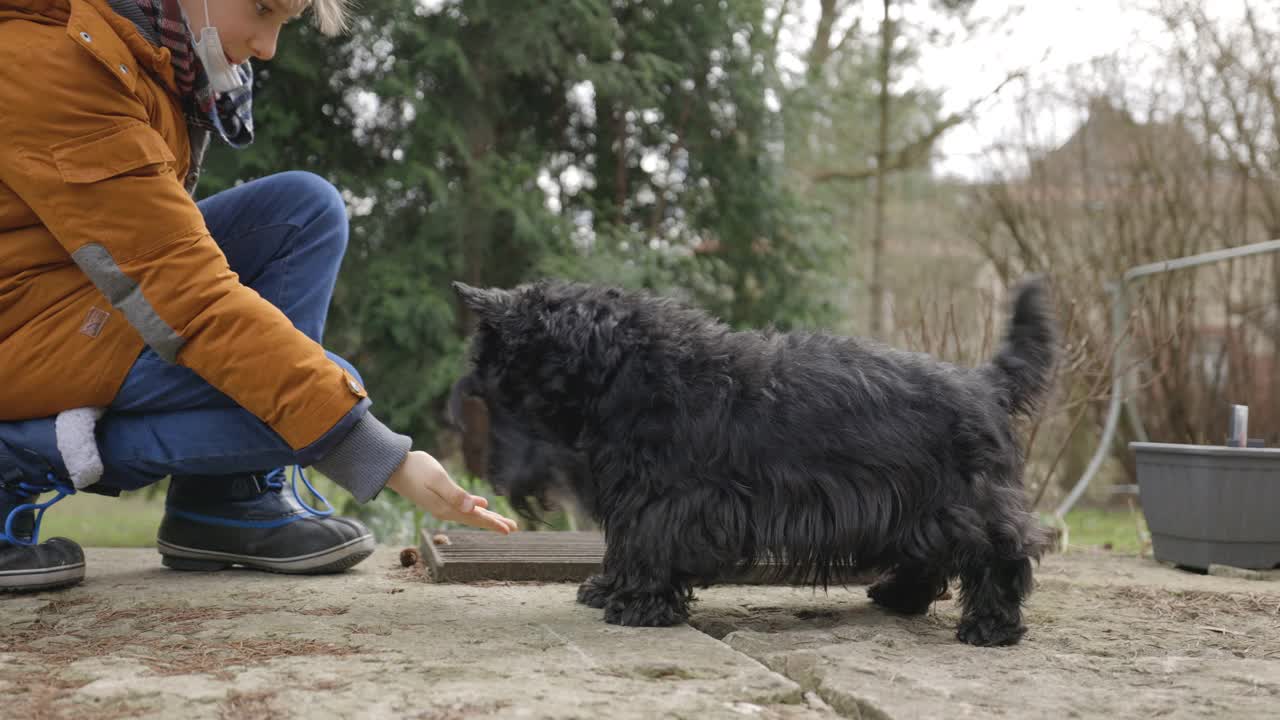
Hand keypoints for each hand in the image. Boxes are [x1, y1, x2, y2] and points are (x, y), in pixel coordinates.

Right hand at [385, 451, 517, 533]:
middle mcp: (445, 510)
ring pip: (469, 513)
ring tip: (502, 521)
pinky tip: (482, 504)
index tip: (509, 530)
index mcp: (446, 508)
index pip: (475, 518)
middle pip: (475, 519)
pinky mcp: (438, 498)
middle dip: (494, 523)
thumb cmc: (415, 470)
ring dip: (486, 516)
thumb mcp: (437, 479)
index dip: (493, 523)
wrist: (392, 468)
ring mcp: (441, 505)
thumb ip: (454, 494)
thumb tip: (473, 507)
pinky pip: (461, 506)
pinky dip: (474, 507)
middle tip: (514, 528)